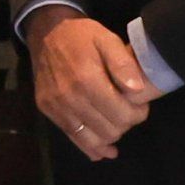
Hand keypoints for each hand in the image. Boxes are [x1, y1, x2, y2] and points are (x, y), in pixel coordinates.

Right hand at [27, 7, 154, 160]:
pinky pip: (72, 137)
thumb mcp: (107, 39)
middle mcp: (69, 98)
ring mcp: (56, 107)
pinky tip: (104, 150)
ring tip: (116, 121)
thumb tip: (136, 91)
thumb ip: (123, 63)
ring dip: (110, 135)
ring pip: (93, 139)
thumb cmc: (81, 36)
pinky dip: (91, 148)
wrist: (46, 34)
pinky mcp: (48, 110)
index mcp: (87, 80)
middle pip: (110, 130)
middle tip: (128, 109)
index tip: (139, 104)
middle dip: (126, 123)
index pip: (123, 115)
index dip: (138, 113)